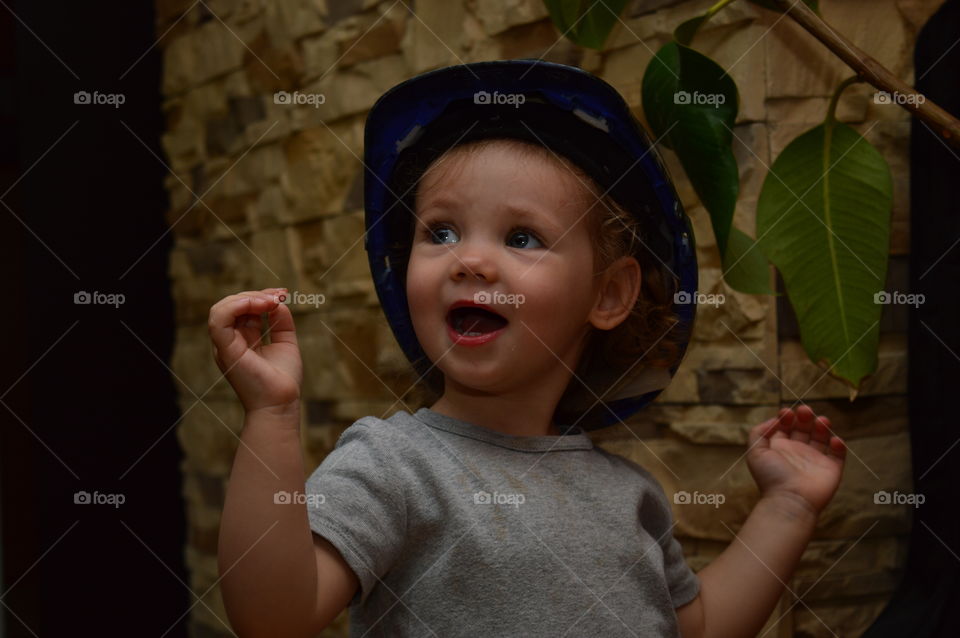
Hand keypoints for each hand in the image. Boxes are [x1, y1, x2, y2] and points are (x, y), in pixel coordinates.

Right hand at [207, 288, 302, 414]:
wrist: (281, 403)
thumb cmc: (283, 379)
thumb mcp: (285, 342)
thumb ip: (281, 321)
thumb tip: (279, 302)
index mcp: (242, 340)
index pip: (243, 309)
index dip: (261, 297)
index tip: (283, 294)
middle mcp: (230, 341)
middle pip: (232, 305)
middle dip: (257, 295)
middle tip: (280, 296)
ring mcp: (225, 346)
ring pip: (221, 308)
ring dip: (247, 298)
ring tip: (270, 301)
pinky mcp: (225, 349)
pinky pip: (218, 319)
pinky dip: (236, 306)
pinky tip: (258, 304)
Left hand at [746, 406, 845, 514]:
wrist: (790, 501)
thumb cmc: (771, 477)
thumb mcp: (755, 452)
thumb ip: (759, 432)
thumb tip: (775, 420)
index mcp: (780, 448)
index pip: (785, 427)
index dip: (786, 417)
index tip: (786, 413)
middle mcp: (798, 452)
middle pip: (804, 428)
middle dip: (805, 417)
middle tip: (805, 410)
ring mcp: (815, 460)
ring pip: (822, 437)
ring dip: (822, 426)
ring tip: (821, 420)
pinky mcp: (831, 469)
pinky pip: (838, 454)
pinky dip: (839, 444)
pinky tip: (833, 440)